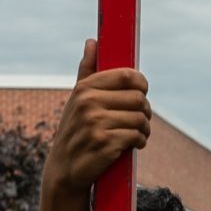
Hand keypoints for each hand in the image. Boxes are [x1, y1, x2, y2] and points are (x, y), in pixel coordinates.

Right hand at [43, 39, 150, 193]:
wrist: (65, 169)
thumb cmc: (77, 130)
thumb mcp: (78, 99)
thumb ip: (87, 71)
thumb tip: (93, 41)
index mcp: (85, 88)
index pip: (129, 76)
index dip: (142, 87)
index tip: (138, 96)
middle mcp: (88, 102)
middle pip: (140, 99)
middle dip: (145, 112)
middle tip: (139, 121)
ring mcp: (95, 122)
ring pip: (141, 118)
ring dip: (144, 129)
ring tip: (135, 134)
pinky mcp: (104, 142)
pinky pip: (137, 136)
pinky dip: (139, 142)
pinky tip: (131, 146)